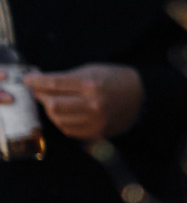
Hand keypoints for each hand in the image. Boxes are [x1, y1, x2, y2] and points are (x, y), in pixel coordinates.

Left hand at [26, 65, 143, 139]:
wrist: (141, 96)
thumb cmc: (114, 79)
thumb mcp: (91, 70)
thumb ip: (66, 78)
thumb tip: (40, 82)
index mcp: (91, 85)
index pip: (54, 84)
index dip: (37, 82)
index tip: (28, 80)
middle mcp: (94, 104)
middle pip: (53, 105)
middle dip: (42, 98)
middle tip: (41, 93)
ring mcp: (96, 121)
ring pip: (59, 120)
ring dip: (51, 111)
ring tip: (54, 103)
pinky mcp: (98, 132)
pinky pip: (70, 130)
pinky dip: (62, 122)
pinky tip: (65, 114)